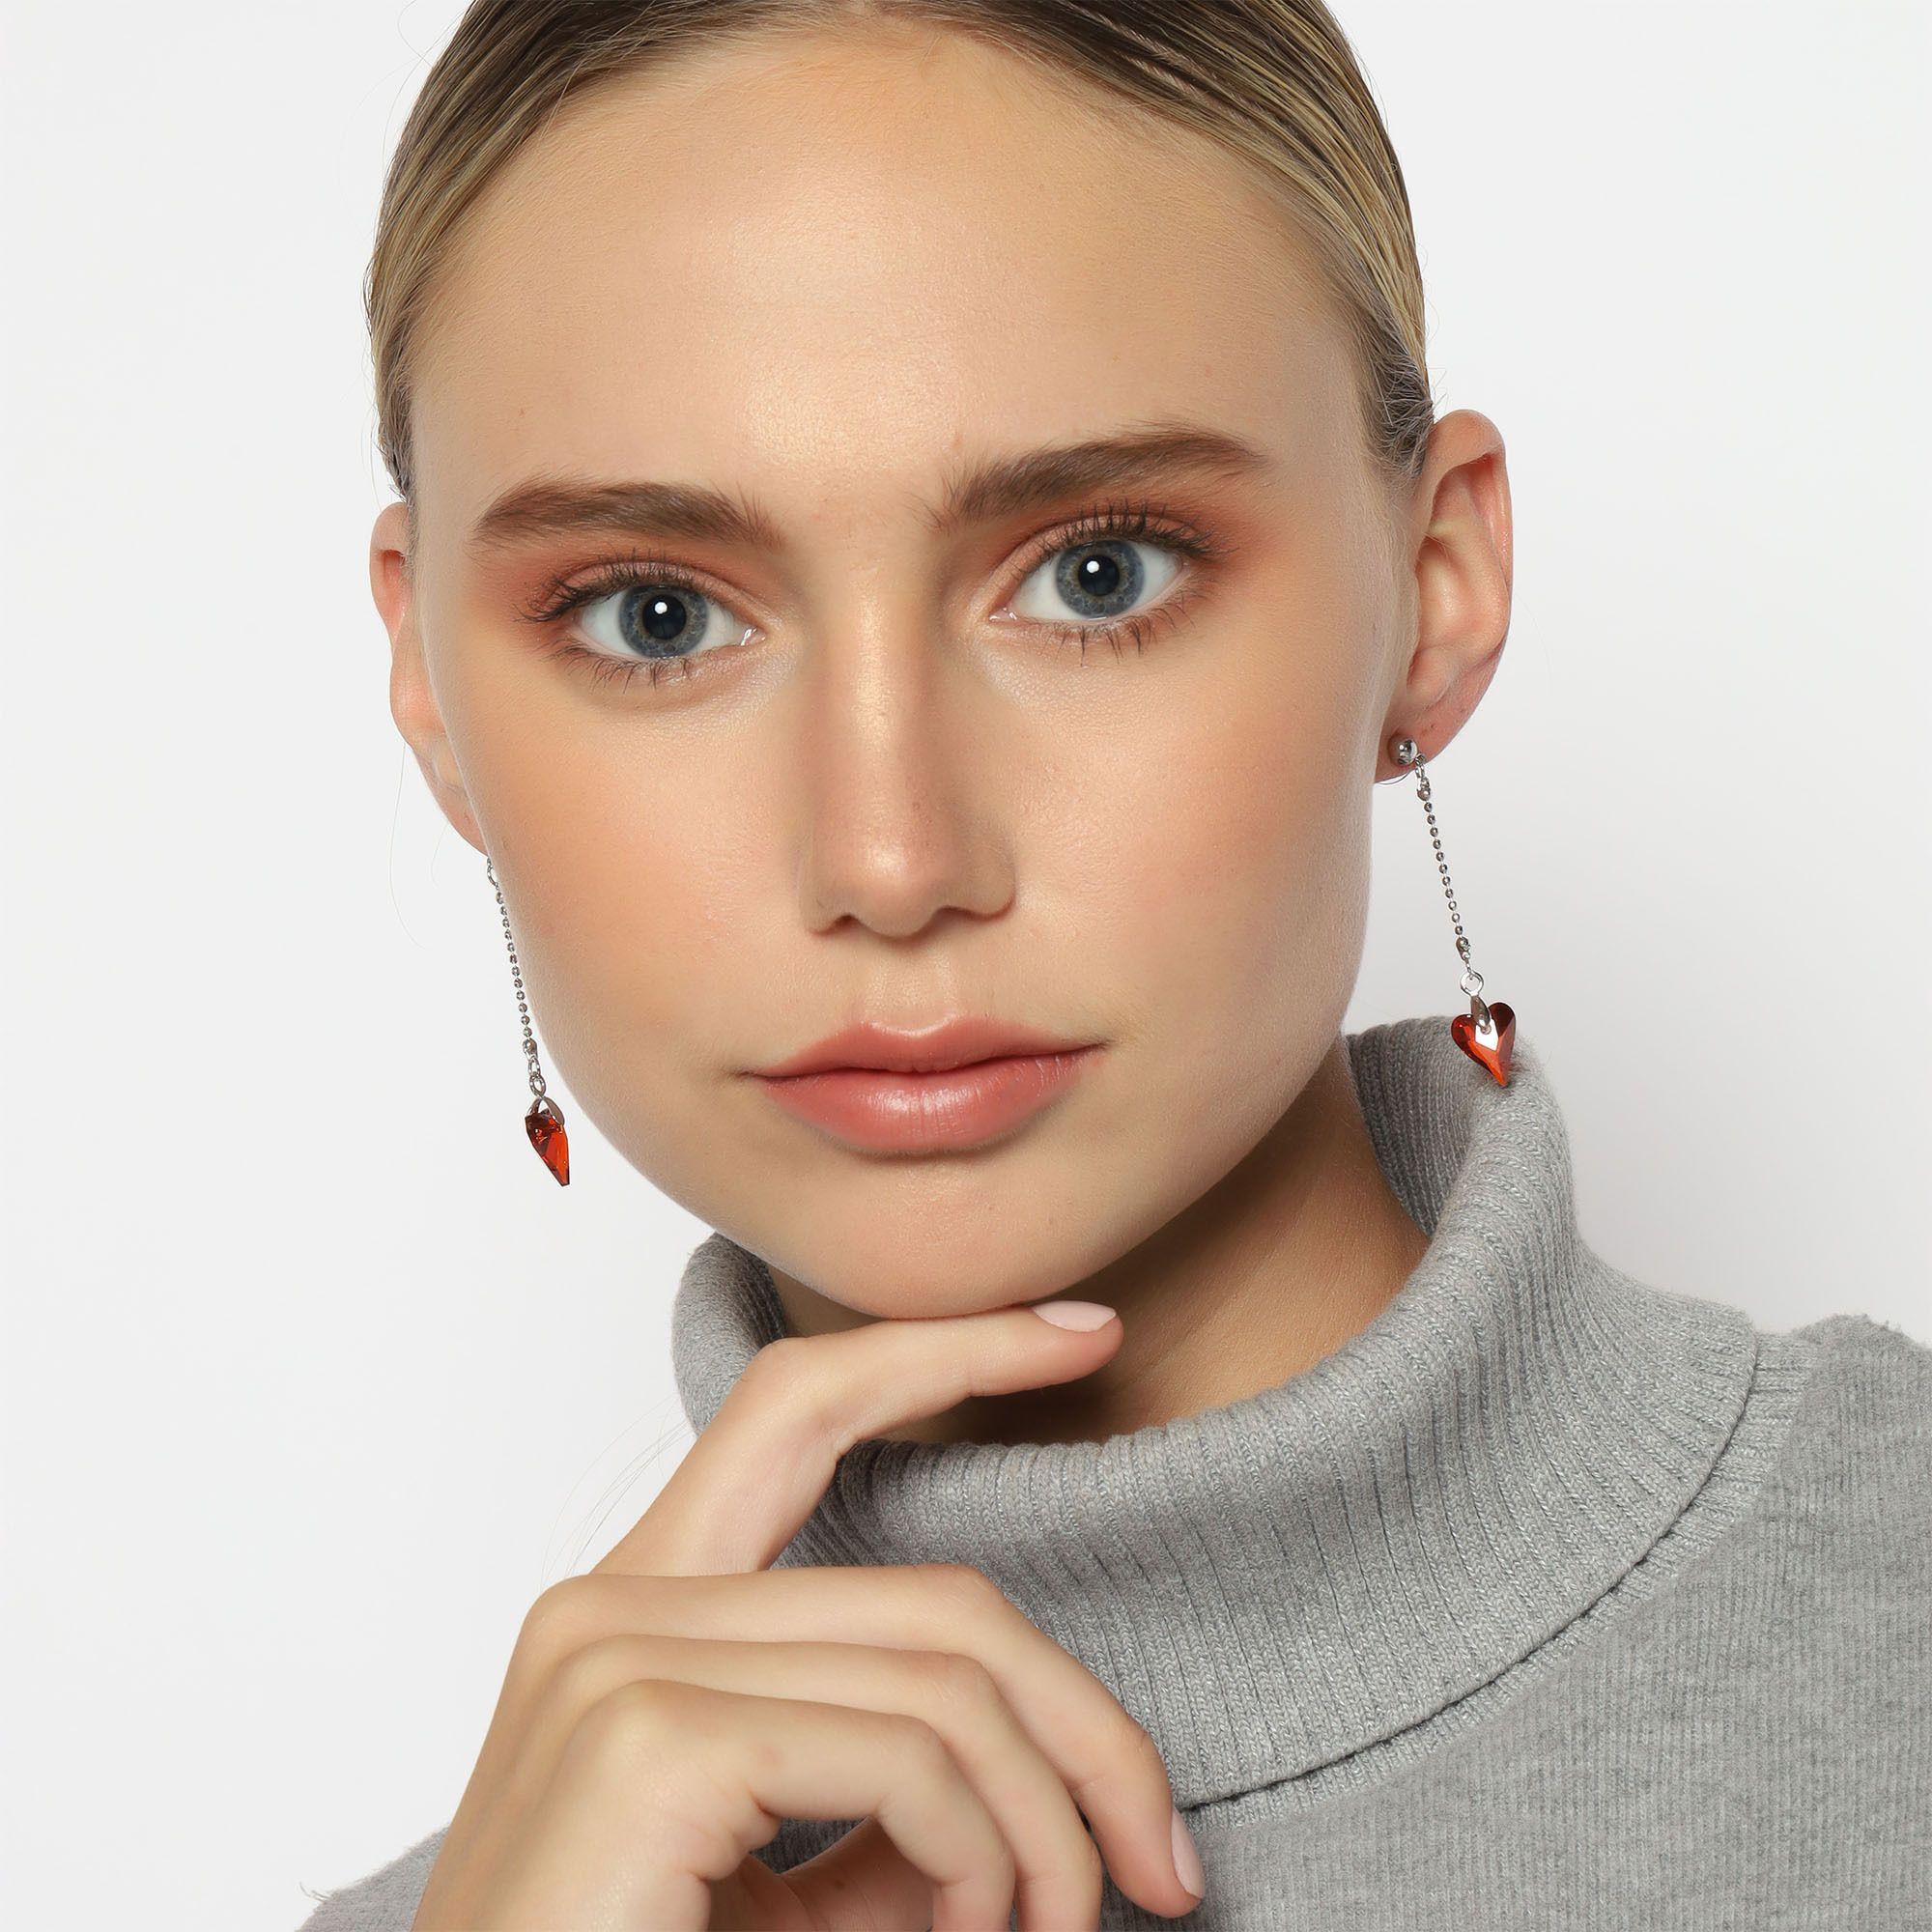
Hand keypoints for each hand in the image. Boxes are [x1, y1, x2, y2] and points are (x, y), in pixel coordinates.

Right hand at [408, 1294, 1204, 1930]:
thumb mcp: (792, 1890)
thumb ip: (894, 1797)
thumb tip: (1039, 1789)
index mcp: (637, 1611)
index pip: (801, 1409)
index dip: (950, 1347)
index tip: (1084, 1330)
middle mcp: (614, 1605)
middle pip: (940, 1598)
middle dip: (1088, 1731)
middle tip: (1166, 1872)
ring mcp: (619, 1660)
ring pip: (949, 1680)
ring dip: (1043, 1833)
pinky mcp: (647, 1742)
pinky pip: (911, 1761)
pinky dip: (984, 1861)